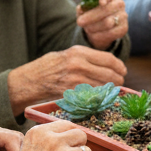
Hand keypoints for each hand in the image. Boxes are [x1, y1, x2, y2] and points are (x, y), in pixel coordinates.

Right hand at [8, 45, 126, 115]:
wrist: (28, 82)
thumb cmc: (47, 67)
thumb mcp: (67, 54)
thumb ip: (86, 57)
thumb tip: (107, 64)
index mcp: (79, 52)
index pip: (109, 59)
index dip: (119, 66)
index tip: (122, 71)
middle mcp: (79, 65)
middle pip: (110, 74)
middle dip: (118, 80)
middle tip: (119, 82)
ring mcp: (75, 81)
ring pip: (103, 87)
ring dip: (110, 90)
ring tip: (110, 90)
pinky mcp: (72, 95)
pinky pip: (92, 97)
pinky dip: (99, 98)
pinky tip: (99, 97)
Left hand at [77, 0, 126, 48]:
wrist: (101, 28)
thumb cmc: (92, 13)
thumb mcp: (86, 9)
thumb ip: (83, 7)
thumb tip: (81, 8)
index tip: (100, 2)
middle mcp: (119, 3)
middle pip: (106, 10)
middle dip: (90, 17)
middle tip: (80, 22)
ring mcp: (123, 15)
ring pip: (107, 23)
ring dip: (94, 27)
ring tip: (87, 28)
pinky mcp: (124, 28)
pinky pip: (110, 33)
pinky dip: (99, 35)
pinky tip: (94, 34)